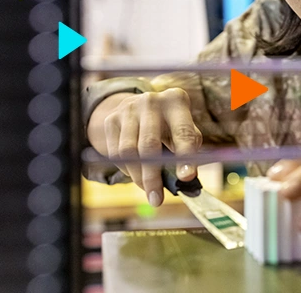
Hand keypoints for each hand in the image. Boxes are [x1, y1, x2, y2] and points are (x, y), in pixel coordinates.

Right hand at [102, 88, 201, 205]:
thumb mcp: (185, 131)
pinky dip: (127, 169)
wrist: (142, 107)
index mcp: (176, 101)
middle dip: (153, 177)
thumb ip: (189, 154)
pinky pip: (115, 153)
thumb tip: (186, 183)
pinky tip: (137, 172)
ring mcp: (128, 108)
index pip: (183, 133)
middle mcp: (151, 101)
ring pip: (128, 152)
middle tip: (157, 200)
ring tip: (149, 189)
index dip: (185, 157)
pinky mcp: (111, 119)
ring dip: (138, 177)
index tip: (186, 178)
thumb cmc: (171, 125)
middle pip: (149, 145)